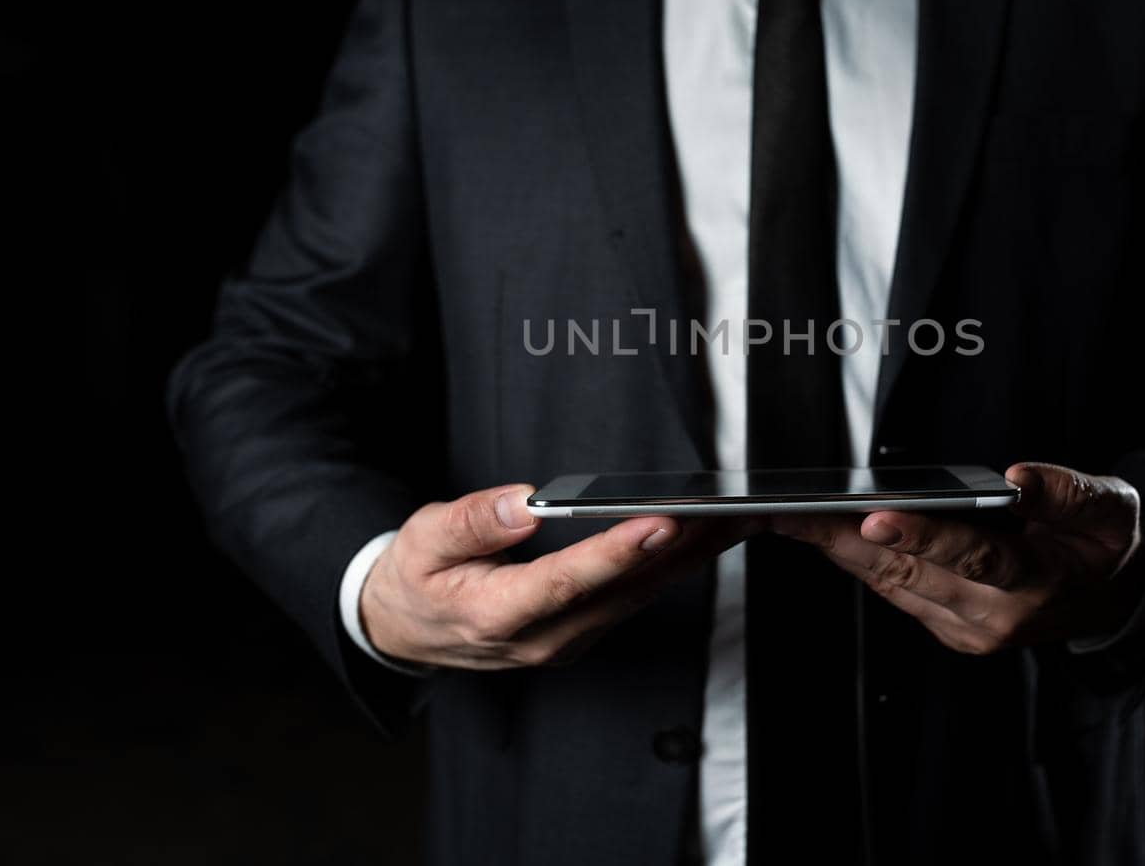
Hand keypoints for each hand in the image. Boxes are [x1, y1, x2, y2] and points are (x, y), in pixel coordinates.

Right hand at [361, 483, 759, 669]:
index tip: (661, 523)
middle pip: (622, 590)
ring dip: (690, 557)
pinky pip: (634, 599)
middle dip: (681, 549)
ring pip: (639, 596)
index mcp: (497, 614)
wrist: (407, 628)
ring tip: (737, 518)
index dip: (617, 552)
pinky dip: (672, 567)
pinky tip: (702, 538)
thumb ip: (470, 522)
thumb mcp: (421, 540)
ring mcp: (565, 641)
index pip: (568, 581)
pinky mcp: (581, 633)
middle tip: (730, 512)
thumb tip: (523, 503)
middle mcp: (541, 638)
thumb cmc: (415, 579)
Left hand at [769, 462, 1142, 654]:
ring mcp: (969, 630)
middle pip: (912, 574)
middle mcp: (997, 617)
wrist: (1112, 599)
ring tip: (791, 517)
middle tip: (792, 512)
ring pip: (892, 585)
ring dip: (838, 551)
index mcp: (1040, 583)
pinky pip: (895, 592)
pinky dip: (858, 562)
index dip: (924, 538)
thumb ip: (1068, 493)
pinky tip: (826, 533)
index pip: (976, 559)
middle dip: (846, 540)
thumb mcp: (1113, 508)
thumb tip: (1018, 478)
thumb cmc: (1105, 544)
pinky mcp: (949, 629)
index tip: (876, 518)